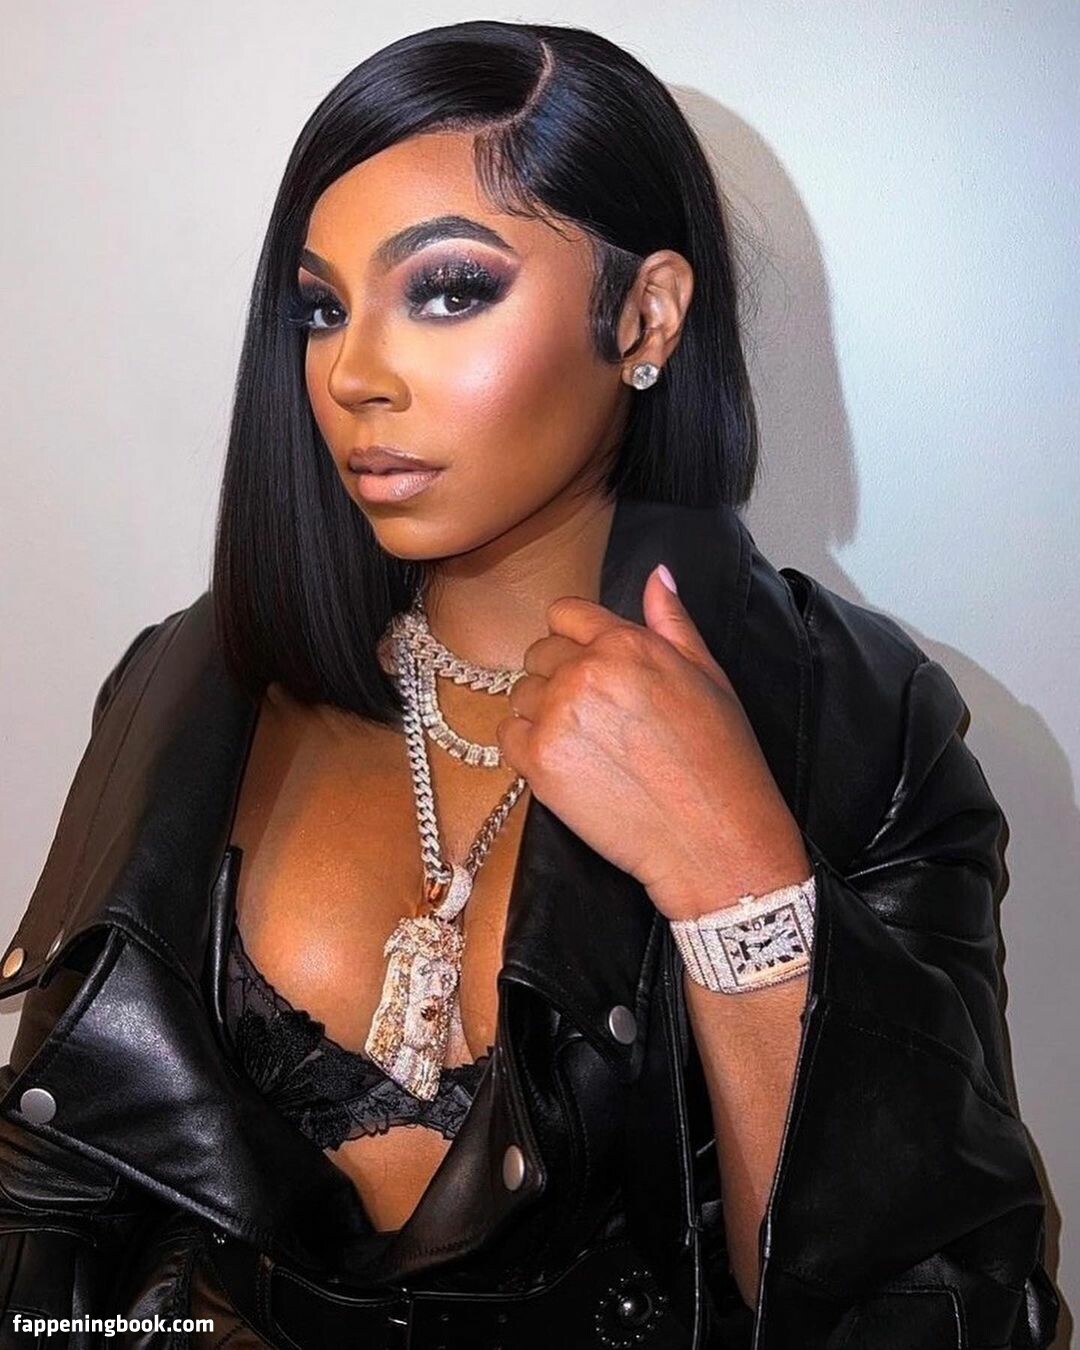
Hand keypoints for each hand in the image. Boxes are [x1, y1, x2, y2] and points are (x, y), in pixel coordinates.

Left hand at [495, 564, 810, 920]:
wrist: (714, 838)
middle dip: (560, 678)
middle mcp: (585, 672)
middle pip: (539, 653)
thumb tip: (657, 573)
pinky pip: (508, 736)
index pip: (565, 613)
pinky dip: (528, 749)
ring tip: (589, 747)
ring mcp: (557, 716)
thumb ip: (672, 621)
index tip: (592, 668)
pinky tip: (570, 766)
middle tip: (598, 718)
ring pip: (521, 694)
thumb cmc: (720, 760)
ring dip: (544, 714)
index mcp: (626, 644)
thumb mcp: (709, 676)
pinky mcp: (538, 762)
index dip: (575, 639)